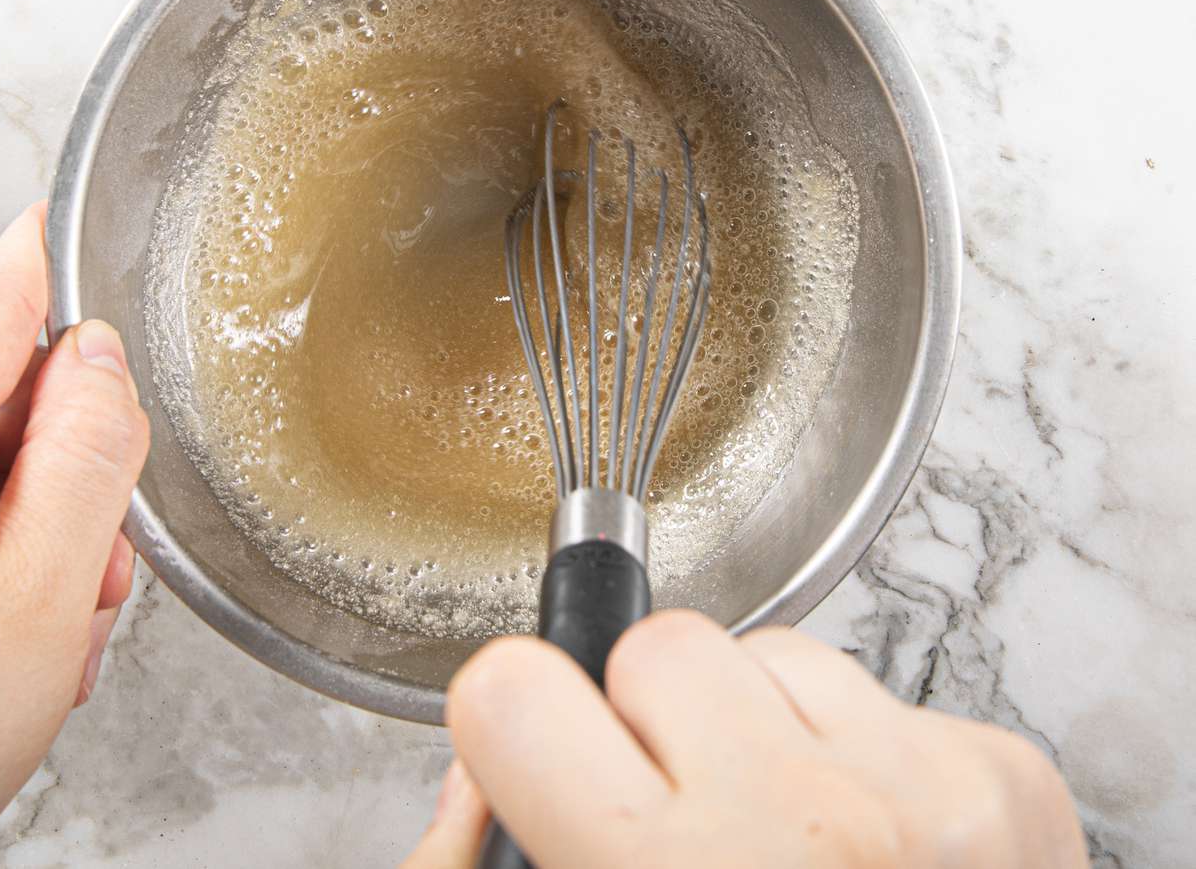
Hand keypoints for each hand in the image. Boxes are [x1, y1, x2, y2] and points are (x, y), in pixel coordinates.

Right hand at [407, 611, 1086, 867]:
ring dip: (757, 726)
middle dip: (652, 722)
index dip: (520, 724)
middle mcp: (806, 826)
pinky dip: (853, 753)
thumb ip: (489, 863)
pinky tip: (867, 848)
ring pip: (767, 650)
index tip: (545, 754)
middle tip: (686, 823)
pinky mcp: (1004, 777)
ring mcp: (922, 792)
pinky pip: (871, 688)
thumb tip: (486, 763)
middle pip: (652, 644)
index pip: (512, 691)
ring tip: (782, 839)